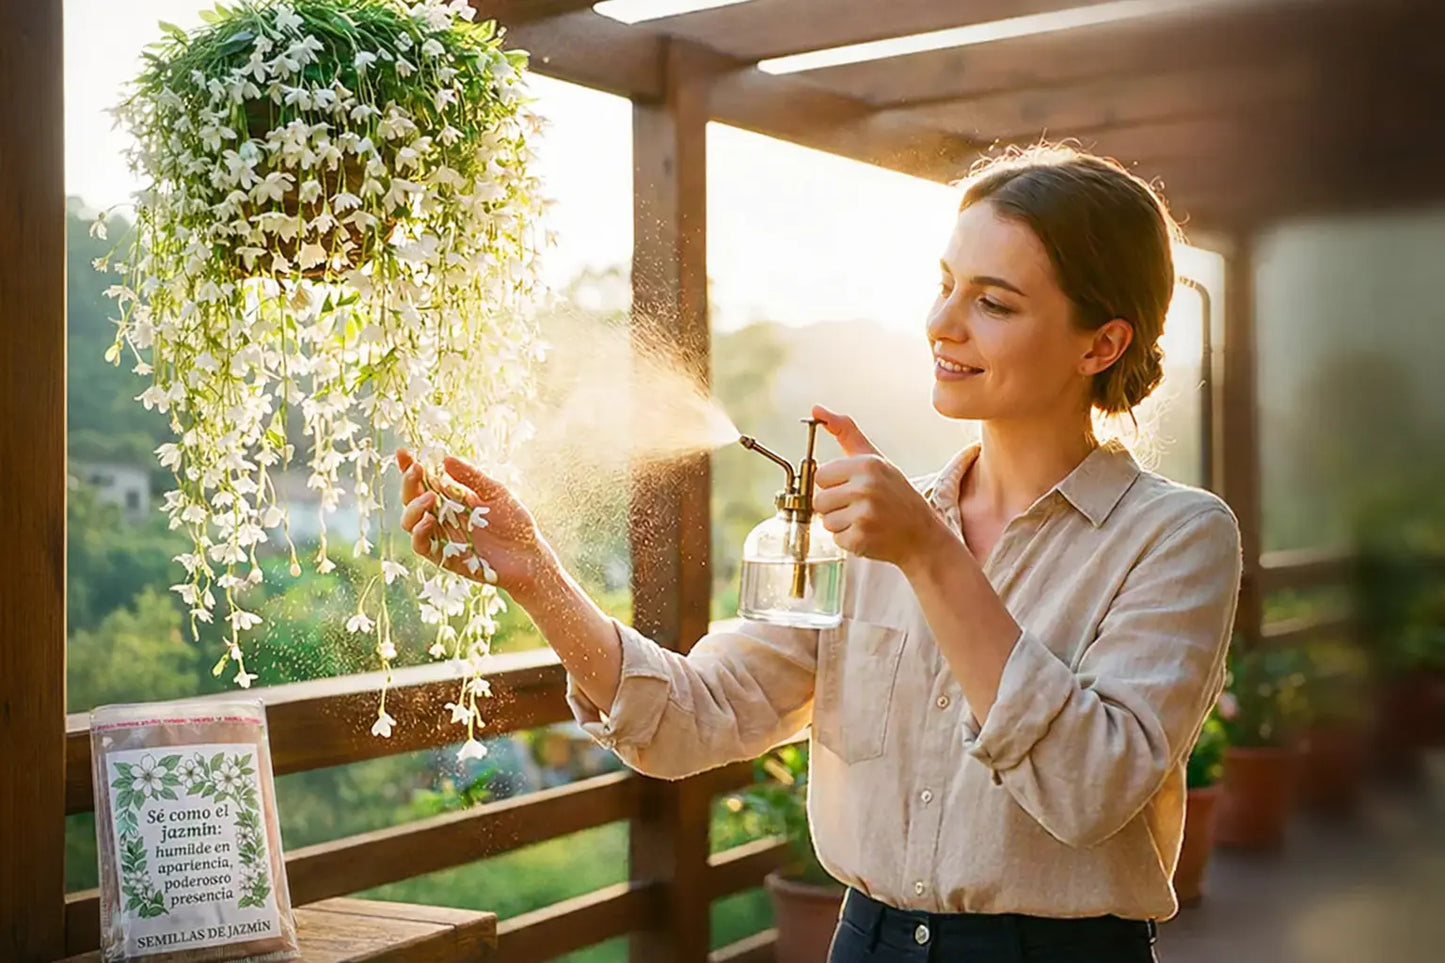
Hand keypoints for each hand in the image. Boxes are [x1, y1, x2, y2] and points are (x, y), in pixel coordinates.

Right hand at [397, 449, 557, 600]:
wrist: (530, 555)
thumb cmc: (515, 523)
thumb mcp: (495, 493)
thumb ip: (471, 478)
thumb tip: (445, 459)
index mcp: (451, 499)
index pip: (424, 481)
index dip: (409, 468)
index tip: (403, 452)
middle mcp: (441, 517)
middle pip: (411, 499)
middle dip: (409, 483)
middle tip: (417, 469)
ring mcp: (441, 537)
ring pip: (409, 522)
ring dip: (413, 508)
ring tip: (429, 498)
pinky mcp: (445, 558)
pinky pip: (421, 546)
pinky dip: (419, 533)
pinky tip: (428, 521)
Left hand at [811, 405, 942, 568]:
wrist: (922, 535)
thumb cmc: (896, 495)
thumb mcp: (876, 460)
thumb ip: (846, 433)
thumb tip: (816, 409)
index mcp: (867, 465)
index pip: (820, 476)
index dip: (833, 485)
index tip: (851, 488)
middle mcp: (866, 487)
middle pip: (819, 500)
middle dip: (835, 507)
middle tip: (859, 507)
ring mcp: (864, 514)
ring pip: (826, 522)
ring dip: (841, 524)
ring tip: (865, 520)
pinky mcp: (862, 538)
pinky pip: (836, 539)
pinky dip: (849, 540)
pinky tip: (868, 534)